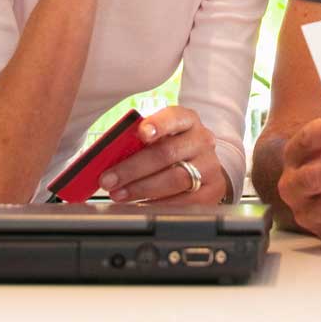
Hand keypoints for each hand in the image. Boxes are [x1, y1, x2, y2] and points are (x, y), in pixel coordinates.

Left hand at [99, 106, 227, 203]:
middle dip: (133, 168)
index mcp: (187, 120)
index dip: (158, 124)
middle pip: (167, 153)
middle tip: (109, 179)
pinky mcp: (213, 189)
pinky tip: (141, 204)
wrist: (203, 165)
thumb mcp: (159, 137)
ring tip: (120, 194)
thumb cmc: (172, 148)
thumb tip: (107, 157)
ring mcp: (209, 165)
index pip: (174, 117)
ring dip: (141, 189)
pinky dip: (158, 203)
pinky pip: (183, 201)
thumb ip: (139, 142)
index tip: (141, 133)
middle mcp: (201, 140)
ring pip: (174, 179)